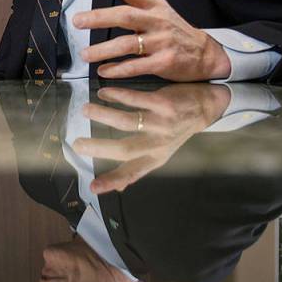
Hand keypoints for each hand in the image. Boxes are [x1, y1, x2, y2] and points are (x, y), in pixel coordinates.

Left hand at [73, 0, 230, 80]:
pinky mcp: (164, 62)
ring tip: (85, 54)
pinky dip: (118, 69)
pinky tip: (103, 70)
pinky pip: (137, 66)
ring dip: (103, 50)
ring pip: (128, 44)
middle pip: (126, 16)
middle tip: (77, 20)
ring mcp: (162, 42)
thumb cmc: (176, 30)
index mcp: (155, 6)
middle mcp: (158, 21)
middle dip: (99, 18)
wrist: (205, 54)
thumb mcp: (159, 8)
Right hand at [73, 84, 229, 192]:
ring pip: (127, 122)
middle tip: (76, 144)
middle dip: (98, 147)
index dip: (112, 181)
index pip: (132, 173)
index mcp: (155, 158)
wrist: (204, 107)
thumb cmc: (177, 130)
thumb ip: (138, 167)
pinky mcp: (164, 104)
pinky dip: (116, 96)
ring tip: (85, 110)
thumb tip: (118, 189)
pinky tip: (103, 93)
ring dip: (103, 115)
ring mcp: (161, 123)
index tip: (92, 187)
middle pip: (124, 149)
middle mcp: (158, 144)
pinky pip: (135, 99)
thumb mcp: (162, 152)